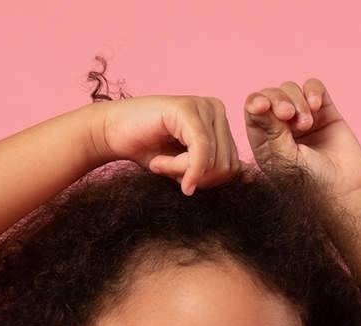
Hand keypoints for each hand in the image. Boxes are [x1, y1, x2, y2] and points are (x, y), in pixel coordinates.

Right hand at [95, 94, 244, 195]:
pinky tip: (158, 164)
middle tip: (166, 168)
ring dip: (181, 172)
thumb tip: (247, 177)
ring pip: (212, 161)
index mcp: (221, 124)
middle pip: (225, 166)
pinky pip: (199, 150)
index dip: (204, 183)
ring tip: (160, 161)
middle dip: (194, 178)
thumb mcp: (186, 168)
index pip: (233, 168)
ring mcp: (203, 106)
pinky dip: (180, 167)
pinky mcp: (187, 108)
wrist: (114, 134)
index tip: (179, 177)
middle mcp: (217, 110)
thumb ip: (212, 171)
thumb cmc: (149, 151)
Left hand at [244, 77, 360, 197]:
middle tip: (288, 115)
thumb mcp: (287, 159)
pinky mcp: (324, 111)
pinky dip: (313, 91)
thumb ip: (272, 131)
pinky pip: (313, 87)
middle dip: (278, 100)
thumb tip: (256, 103)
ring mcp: (303, 118)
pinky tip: (316, 107)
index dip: (256, 102)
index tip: (263, 106)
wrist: (345, 191)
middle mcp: (282, 129)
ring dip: (298, 101)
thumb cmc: (312, 184)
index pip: (253, 113)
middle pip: (272, 96)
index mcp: (266, 143)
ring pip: (291, 89)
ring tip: (307, 124)